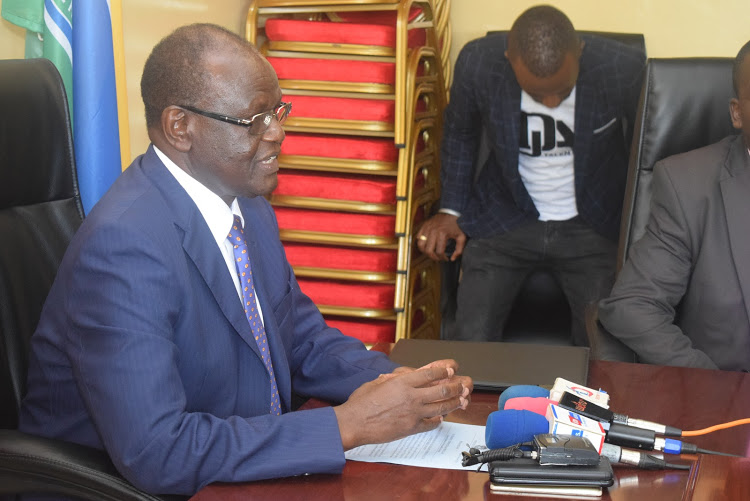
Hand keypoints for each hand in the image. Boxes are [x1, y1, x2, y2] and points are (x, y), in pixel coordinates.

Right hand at [334, 364, 470, 449]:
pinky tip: (442, 417)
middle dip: (456, 386)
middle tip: (464, 383)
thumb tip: (405, 376)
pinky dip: (439, 419)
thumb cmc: (362, 402)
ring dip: (454, 402)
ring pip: (441, 407)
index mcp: (403, 382)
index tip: (452, 367)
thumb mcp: (378, 382)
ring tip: (462, 399)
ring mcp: (413, 413)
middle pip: (442, 389)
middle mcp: (411, 396)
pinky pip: (432, 423)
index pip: (430, 373)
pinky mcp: (412, 428)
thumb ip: (394, 379)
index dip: (444, 369)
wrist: (355, 423)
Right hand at [416, 213, 466, 261]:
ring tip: (430, 253)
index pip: (439, 251)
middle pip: (428, 250)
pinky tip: (427, 244)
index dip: (442, 258)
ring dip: (424, 251)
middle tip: (437, 258)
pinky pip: (418, 237)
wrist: (451, 211)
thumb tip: (452, 259)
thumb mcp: (461, 237)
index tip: (445, 259)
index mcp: (442, 234)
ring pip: (420, 245)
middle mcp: (433, 231)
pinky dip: (421, 242)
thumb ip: (459, 249)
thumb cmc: (457, 224)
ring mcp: (427, 228)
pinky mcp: (424, 226)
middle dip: (433, 257)